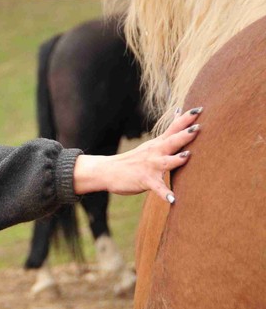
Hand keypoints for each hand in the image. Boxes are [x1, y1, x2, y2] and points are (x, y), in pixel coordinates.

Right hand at [73, 107, 201, 202]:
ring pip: (165, 162)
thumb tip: (179, 111)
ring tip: (187, 156)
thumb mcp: (152, 143)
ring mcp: (150, 166)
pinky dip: (164, 194)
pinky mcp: (145, 180)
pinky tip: (173, 200)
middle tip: (198, 127)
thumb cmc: (133, 159)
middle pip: (171, 142)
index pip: (173, 128)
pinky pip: (157, 188)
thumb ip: (168, 132)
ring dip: (176, 159)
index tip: (200, 108)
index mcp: (158, 144)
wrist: (108, 171)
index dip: (186, 119)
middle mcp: (155, 153)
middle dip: (184, 135)